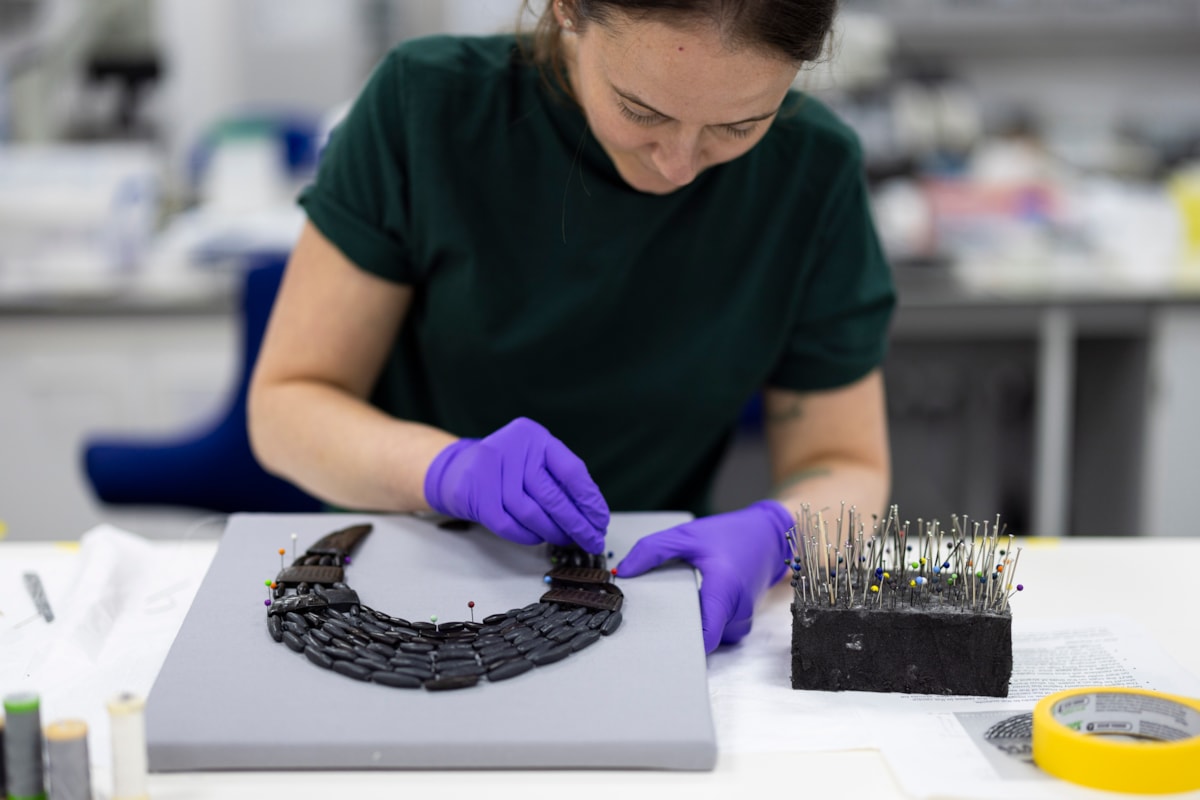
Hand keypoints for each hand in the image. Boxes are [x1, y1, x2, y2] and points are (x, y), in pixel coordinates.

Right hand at [423, 417, 608, 551]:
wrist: (458, 470)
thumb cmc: (507, 469)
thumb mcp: (533, 459)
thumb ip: (558, 479)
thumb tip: (592, 515)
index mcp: (534, 436)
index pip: (571, 470)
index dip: (589, 499)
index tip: (601, 521)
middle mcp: (512, 448)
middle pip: (552, 495)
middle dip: (577, 523)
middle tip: (592, 540)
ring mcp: (490, 470)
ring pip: (531, 513)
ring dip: (553, 532)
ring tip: (566, 540)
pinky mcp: (475, 494)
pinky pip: (509, 525)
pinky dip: (528, 536)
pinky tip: (540, 538)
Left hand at [617, 500, 793, 652]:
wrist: (768, 537)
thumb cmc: (729, 535)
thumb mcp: (687, 534)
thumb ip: (652, 550)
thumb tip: (623, 572)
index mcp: (724, 589)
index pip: (706, 636)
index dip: (681, 644)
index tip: (657, 641)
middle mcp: (737, 611)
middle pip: (704, 639)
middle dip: (679, 633)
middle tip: (654, 621)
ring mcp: (742, 620)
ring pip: (712, 638)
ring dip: (694, 627)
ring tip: (677, 608)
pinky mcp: (742, 623)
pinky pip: (719, 632)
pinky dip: (705, 623)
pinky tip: (695, 606)